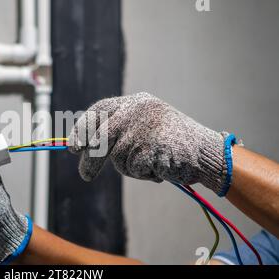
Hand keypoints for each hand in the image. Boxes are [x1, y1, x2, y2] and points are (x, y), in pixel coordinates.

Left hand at [69, 92, 231, 195]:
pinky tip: (161, 167)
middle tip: (85, 176)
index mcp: (136, 102)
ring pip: (118, 157)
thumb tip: (85, 146)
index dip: (82, 128)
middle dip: (91, 159)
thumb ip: (118, 131)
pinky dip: (144, 174)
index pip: (99, 109)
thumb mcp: (144, 128)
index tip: (73, 146)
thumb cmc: (172, 143)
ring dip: (131, 168)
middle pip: (101, 137)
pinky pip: (134, 168)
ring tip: (152, 162)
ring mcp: (145, 126)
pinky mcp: (152, 145)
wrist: (207, 152)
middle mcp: (138, 110)